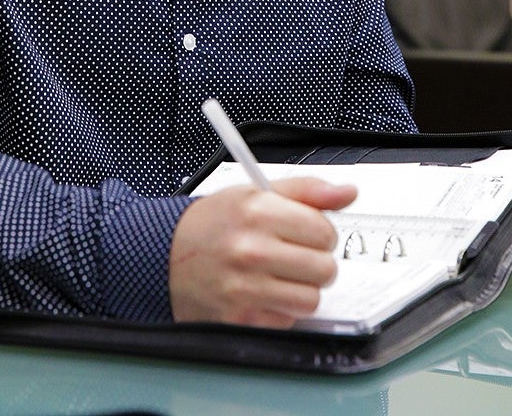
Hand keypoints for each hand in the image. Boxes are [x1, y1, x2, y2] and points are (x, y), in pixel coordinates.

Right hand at [168, 177, 356, 327]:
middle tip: (294, 255)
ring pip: (311, 299)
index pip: (324, 230)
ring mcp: (245, 288)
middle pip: (324, 268)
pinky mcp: (240, 319)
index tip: (307, 233)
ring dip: (302, 289)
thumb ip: (306, 191)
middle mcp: (251, 250)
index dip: (320, 232)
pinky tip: (262, 292)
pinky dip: (281, 309)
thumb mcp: (255, 192)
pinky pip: (287, 320)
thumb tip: (347, 193)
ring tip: (280, 275)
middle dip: (315, 262)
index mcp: (258, 212)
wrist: (164, 255)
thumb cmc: (213, 223)